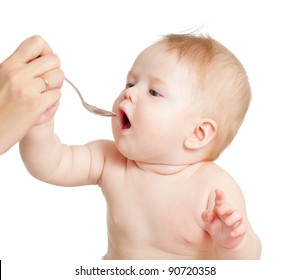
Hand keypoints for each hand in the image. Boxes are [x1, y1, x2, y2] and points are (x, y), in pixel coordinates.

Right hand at [0, 35, 63, 153]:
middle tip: (47, 82)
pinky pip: (57, 95)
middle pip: (54, 60)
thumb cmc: (0, 106)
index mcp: (9, 65)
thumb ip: (20, 68)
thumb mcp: (3, 78)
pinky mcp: (36, 105)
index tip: (45, 64)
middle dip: (55, 71)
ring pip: (59, 76)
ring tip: (45, 94)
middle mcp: (18, 74)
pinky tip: (43, 106)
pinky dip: (54, 100)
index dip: (47, 52)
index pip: (37, 42)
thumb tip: (43, 59)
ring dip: (56, 86)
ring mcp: (27, 89)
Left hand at [202, 189, 245, 248]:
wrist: (224, 241)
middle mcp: (229, 212)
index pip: (220, 200)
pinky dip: (237, 230)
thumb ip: (206, 217)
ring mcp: (237, 220)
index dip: (219, 195)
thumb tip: (209, 213)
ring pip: (238, 215)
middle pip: (229, 206)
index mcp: (220, 207)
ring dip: (233, 218)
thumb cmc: (215, 227)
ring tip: (227, 222)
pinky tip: (232, 233)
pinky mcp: (242, 228)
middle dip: (225, 207)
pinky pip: (242, 228)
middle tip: (218, 210)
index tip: (217, 190)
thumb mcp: (208, 223)